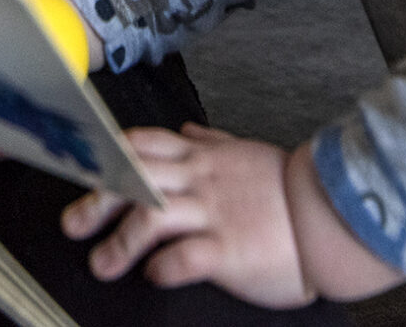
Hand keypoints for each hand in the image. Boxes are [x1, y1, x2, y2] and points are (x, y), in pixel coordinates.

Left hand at [63, 125, 313, 306]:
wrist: (334, 216)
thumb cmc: (290, 190)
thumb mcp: (246, 152)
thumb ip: (211, 141)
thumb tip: (186, 128)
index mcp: (203, 158)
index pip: (143, 144)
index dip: (107, 155)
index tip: (80, 170)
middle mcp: (201, 181)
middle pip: (134, 178)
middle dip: (97, 200)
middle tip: (71, 223)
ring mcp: (214, 214)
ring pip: (151, 216)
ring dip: (119, 241)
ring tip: (101, 264)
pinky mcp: (229, 249)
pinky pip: (185, 256)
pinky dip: (162, 268)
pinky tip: (153, 276)